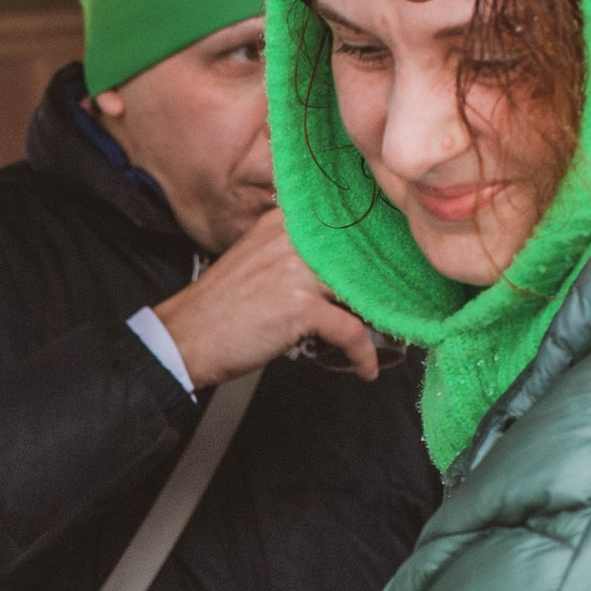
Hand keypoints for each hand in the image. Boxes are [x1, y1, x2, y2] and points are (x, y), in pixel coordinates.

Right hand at [155, 211, 378, 386]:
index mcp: (283, 222)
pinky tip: (365, 369)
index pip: (344, 221)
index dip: (376, 243)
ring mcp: (297, 270)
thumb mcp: (254, 259)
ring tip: (388, 336)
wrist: (185, 338)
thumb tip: (335, 264)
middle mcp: (293, 238)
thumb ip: (289, 249)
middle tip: (405, 301)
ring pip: (364, 289)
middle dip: (387, 281)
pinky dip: (363, 355)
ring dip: (381, 318)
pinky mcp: (299, 306)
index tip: (395, 261)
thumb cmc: (220, 307)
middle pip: (362, 253)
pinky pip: (350, 331)